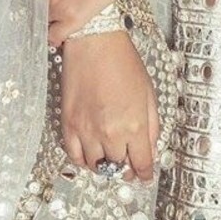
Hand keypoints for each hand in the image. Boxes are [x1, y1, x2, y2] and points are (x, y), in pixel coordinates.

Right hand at [58, 31, 160, 182]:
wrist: (95, 43)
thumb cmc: (123, 62)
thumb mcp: (148, 93)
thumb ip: (152, 126)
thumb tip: (150, 150)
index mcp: (135, 125)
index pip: (141, 164)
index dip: (144, 174)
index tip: (144, 176)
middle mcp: (110, 133)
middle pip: (119, 168)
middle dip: (126, 169)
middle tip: (129, 165)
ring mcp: (87, 131)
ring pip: (96, 166)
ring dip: (105, 166)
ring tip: (110, 157)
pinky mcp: (69, 125)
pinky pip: (74, 156)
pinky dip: (84, 160)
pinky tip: (91, 154)